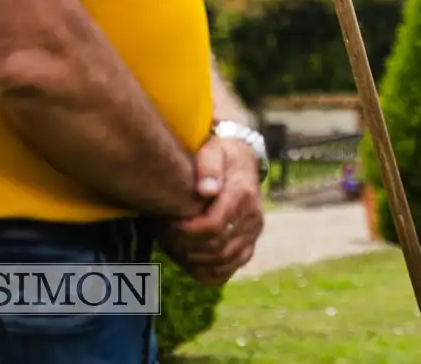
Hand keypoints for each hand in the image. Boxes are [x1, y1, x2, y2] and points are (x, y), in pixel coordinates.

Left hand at [158, 135, 263, 285]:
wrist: (242, 161)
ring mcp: (253, 232)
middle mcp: (253, 217)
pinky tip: (193, 262)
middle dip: (188, 246)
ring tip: (176, 247)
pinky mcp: (250, 242)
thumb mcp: (214, 151)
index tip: (169, 224)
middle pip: (218, 247)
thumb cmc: (222, 155)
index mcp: (243, 195)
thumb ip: (209, 167)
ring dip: (197, 260)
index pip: (215, 226)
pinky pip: (233, 266)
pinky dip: (212, 271)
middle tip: (167, 236)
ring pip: (225, 260)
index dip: (188, 231)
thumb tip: (206, 191)